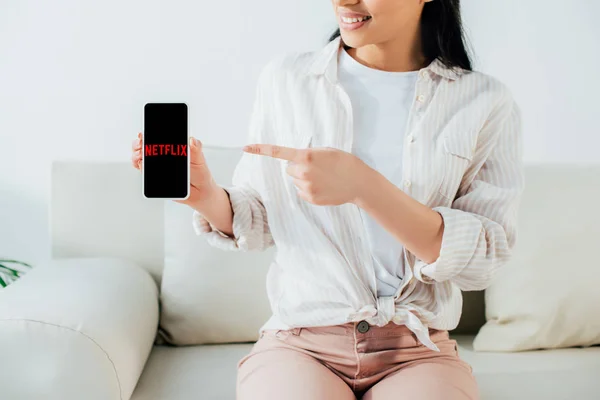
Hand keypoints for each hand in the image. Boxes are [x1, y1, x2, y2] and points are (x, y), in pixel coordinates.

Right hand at [131, 132, 219, 206]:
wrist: (200, 191)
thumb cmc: (200, 173)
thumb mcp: (200, 159)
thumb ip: (196, 149)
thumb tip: (192, 140)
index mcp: (173, 146)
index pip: (158, 137)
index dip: (149, 134)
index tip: (144, 134)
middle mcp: (163, 154)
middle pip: (145, 145)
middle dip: (138, 143)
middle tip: (141, 144)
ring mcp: (158, 165)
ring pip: (141, 157)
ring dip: (136, 154)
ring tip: (141, 155)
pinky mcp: (155, 176)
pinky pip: (143, 170)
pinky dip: (139, 166)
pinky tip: (142, 165)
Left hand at [243, 143, 371, 205]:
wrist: (359, 182)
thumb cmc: (344, 162)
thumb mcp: (326, 151)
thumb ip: (307, 154)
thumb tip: (293, 162)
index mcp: (306, 156)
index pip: (278, 152)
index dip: (260, 149)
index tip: (245, 147)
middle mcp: (303, 172)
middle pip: (289, 169)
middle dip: (298, 167)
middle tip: (317, 168)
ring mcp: (306, 187)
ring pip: (295, 181)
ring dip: (304, 179)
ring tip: (323, 178)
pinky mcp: (310, 198)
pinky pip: (301, 192)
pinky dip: (309, 189)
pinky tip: (323, 187)